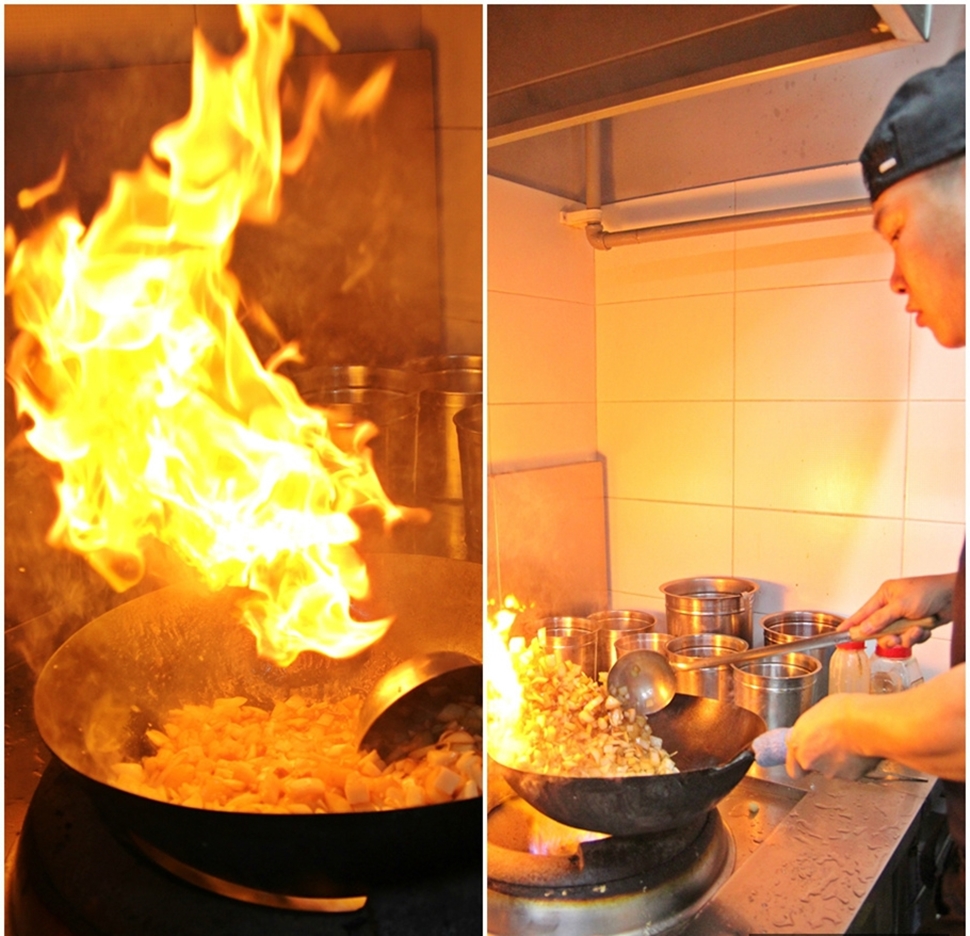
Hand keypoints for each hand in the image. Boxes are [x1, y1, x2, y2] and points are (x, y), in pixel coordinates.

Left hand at [784, 694, 880, 780]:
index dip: (801, 763)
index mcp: (797, 744)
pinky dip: (854, 764)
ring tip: (848, 743)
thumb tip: (810, 732)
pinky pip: (850, 771)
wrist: (865, 723)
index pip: (793, 768)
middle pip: (814, 766)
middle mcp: (810, 762)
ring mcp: (830, 771)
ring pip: (832, 769)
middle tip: (831, 742)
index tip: (807, 756)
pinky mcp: (851, 776)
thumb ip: (807, 731)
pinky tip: (859, 750)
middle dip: (821, 758)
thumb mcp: (813, 714)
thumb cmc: (840, 711)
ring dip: (837, 760)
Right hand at [839, 574, 953, 647]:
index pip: (862, 612)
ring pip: (895, 636)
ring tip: (915, 631)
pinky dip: (917, 636)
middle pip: (879, 629)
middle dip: (887, 636)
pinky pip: (909, 638)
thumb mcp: (901, 605)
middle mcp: (892, 607)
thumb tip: (864, 628)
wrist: (953, 597)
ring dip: (905, 637)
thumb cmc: (929, 591)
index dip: (851, 623)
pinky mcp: (916, 626)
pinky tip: (924, 629)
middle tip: (892, 639)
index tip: (840, 633)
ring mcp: (904, 617)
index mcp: (884, 596)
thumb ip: (881, 619)